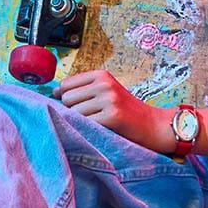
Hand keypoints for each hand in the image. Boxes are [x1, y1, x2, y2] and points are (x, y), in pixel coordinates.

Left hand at [55, 70, 171, 150]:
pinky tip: (100, 131)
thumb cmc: (127, 112)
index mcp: (101, 75)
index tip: (73, 107)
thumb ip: (84, 90)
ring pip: (74, 113)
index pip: (66, 84)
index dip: (64, 98)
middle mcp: (104, 84)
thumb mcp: (107, 92)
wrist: (154, 125)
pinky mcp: (112, 116)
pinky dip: (88, 130)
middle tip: (89, 118)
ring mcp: (109, 99)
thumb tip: (54, 92)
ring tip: (95, 125)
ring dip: (80, 122)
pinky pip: (85, 124)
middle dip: (72, 111)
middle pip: (67, 98)